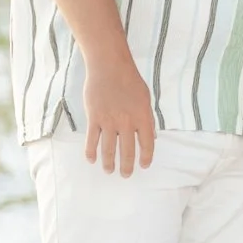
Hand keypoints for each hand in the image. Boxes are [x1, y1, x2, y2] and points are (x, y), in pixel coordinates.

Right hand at [83, 54, 155, 175]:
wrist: (109, 67)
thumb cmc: (130, 80)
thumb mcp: (146, 98)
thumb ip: (148, 118)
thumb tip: (152, 137)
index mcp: (142, 117)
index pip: (147, 144)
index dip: (146, 157)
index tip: (144, 165)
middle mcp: (126, 122)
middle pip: (127, 150)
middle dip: (127, 166)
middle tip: (125, 175)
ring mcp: (109, 121)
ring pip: (108, 149)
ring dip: (109, 163)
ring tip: (109, 171)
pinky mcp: (94, 118)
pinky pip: (92, 139)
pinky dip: (91, 151)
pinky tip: (92, 160)